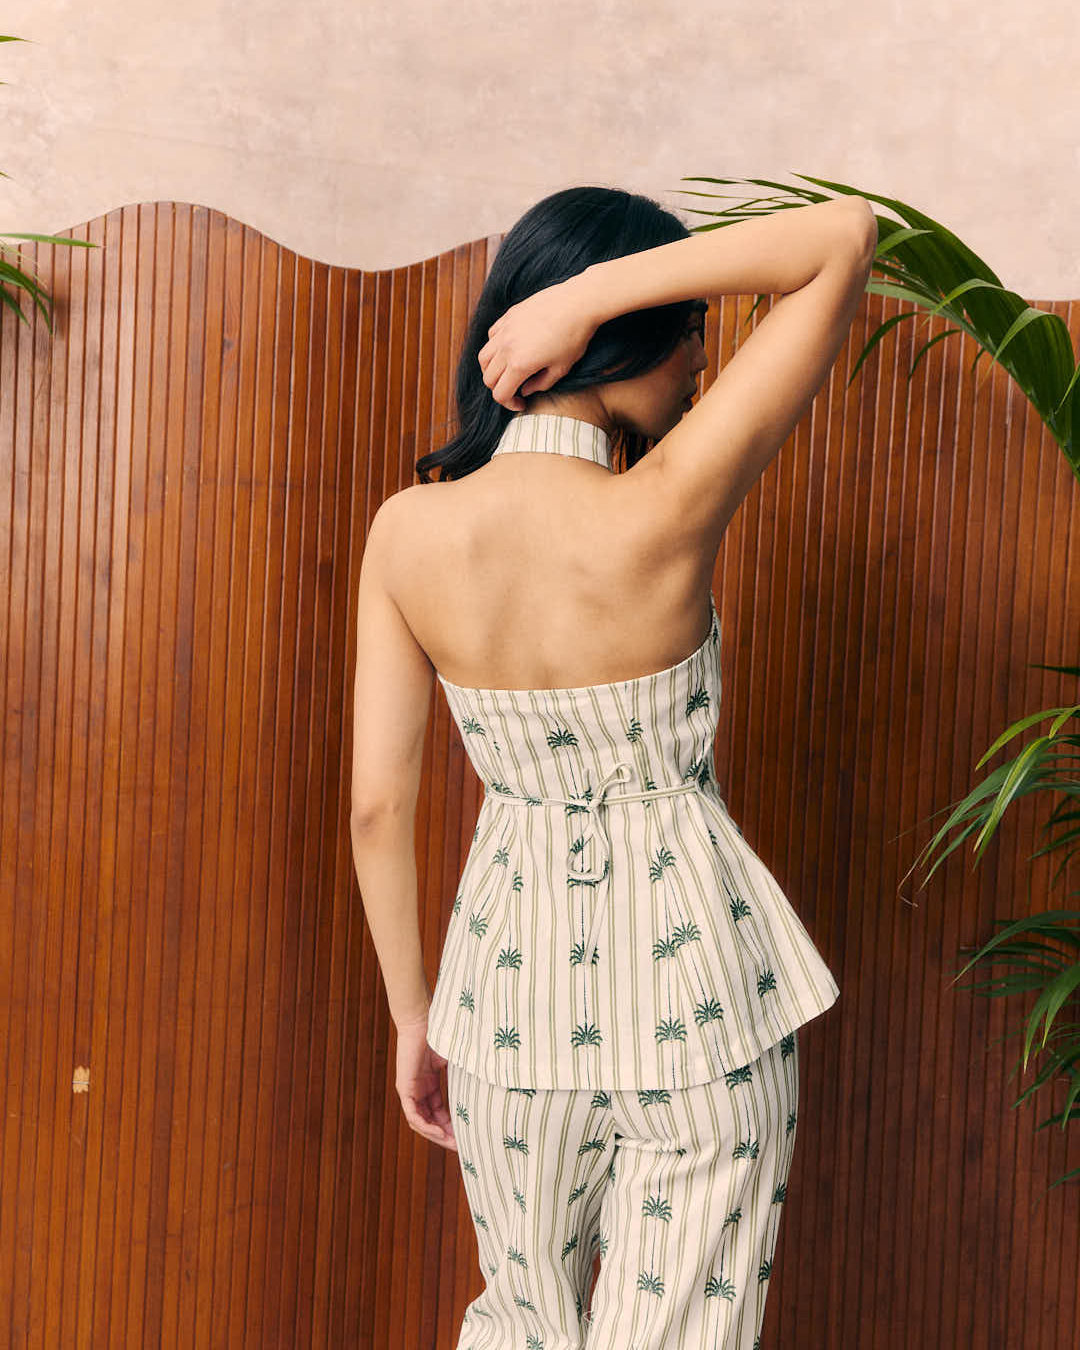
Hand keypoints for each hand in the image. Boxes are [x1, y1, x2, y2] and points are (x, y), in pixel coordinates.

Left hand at [394, 1011, 457, 1150]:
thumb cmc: (438, 1034)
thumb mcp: (454, 1060)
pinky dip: (426, 1126)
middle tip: (462, 1147)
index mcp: (428, 1085)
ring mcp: (410, 1091)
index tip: (466, 1136)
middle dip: (446, 1136)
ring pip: (421, 1123)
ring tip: (453, 1143)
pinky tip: (438, 1132)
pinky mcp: (404, 1089)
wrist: (422, 1020)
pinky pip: (413, 1115)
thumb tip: (490, 1080)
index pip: (439, 1113)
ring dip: (436, 1135)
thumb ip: (464, 1073)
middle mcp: (418, 1092)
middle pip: (431, 1122)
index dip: (452, 1126)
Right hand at [477, 277, 597, 410]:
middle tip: (514, 390)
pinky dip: (494, 347)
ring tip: (506, 371)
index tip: (521, 403)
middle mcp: (506, 348)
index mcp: (520, 364)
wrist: (578, 302)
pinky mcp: (508, 316)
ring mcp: (505, 330)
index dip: (509, 404)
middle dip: (499, 389)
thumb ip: (540, 384)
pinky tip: (508, 349)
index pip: (500, 394)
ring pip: (484, 357)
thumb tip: (524, 390)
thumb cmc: (574, 337)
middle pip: (488, 378)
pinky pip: (491, 336)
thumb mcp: (561, 368)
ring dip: (491, 370)